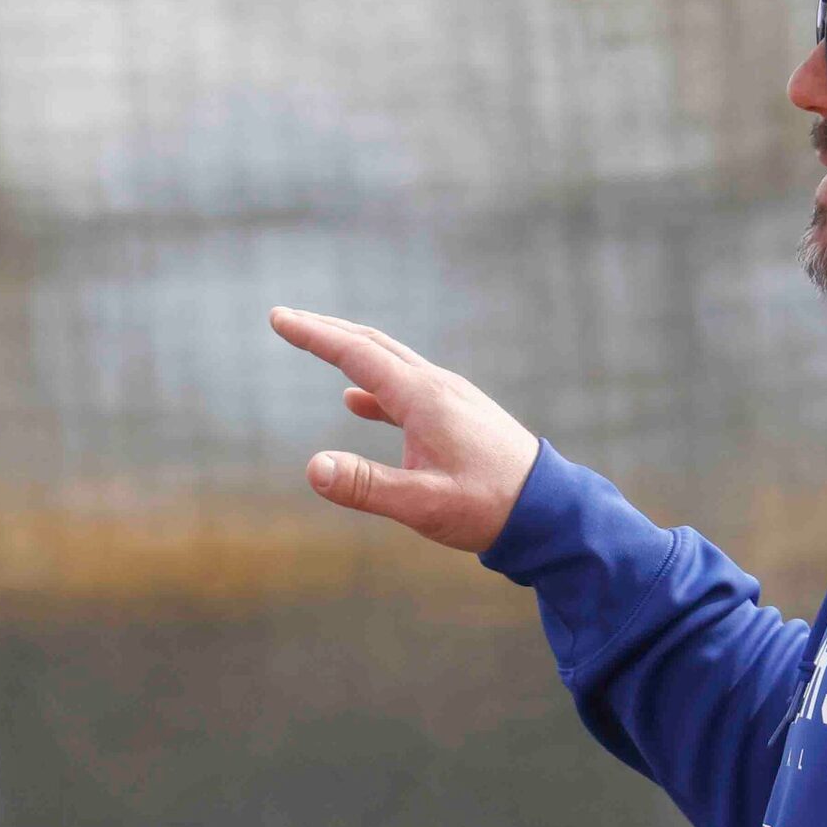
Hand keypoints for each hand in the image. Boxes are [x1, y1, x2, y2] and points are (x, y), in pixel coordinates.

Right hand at [269, 308, 540, 552]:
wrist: (548, 508)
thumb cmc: (487, 506)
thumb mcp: (422, 503)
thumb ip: (366, 486)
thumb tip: (312, 468)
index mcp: (423, 398)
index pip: (356, 356)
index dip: (313, 335)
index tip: (278, 318)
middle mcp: (436, 387)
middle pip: (372, 345)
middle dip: (326, 330)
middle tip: (286, 319)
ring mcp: (449, 398)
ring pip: (390, 362)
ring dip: (350, 351)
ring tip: (317, 345)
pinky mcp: (457, 416)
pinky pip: (405, 389)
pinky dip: (374, 387)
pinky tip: (356, 402)